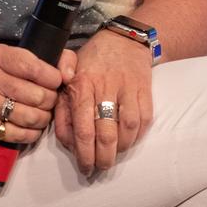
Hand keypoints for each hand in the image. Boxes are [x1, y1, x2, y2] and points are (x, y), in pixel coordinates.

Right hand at [0, 43, 77, 143]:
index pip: (33, 67)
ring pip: (30, 116)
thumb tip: (68, 75)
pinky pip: (19, 134)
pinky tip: (31, 127)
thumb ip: (56, 57)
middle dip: (50, 100)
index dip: (52, 77)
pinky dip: (32, 133)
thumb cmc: (3, 75)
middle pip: (36, 95)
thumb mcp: (22, 56)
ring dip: (43, 118)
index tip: (56, 81)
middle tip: (48, 100)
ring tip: (42, 114)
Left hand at [53, 31, 152, 174]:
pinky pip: (144, 120)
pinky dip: (137, 136)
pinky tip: (128, 140)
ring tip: (113, 155)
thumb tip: (67, 138)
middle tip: (100, 167)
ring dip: (120, 149)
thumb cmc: (91, 61)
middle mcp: (105, 86)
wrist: (124, 39)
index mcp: (82, 84)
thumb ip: (62, 107)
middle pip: (106, 134)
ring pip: (127, 129)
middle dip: (103, 158)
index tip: (84, 167)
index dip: (84, 154)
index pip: (83, 128)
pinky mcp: (145, 90)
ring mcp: (127, 88)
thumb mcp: (68, 78)